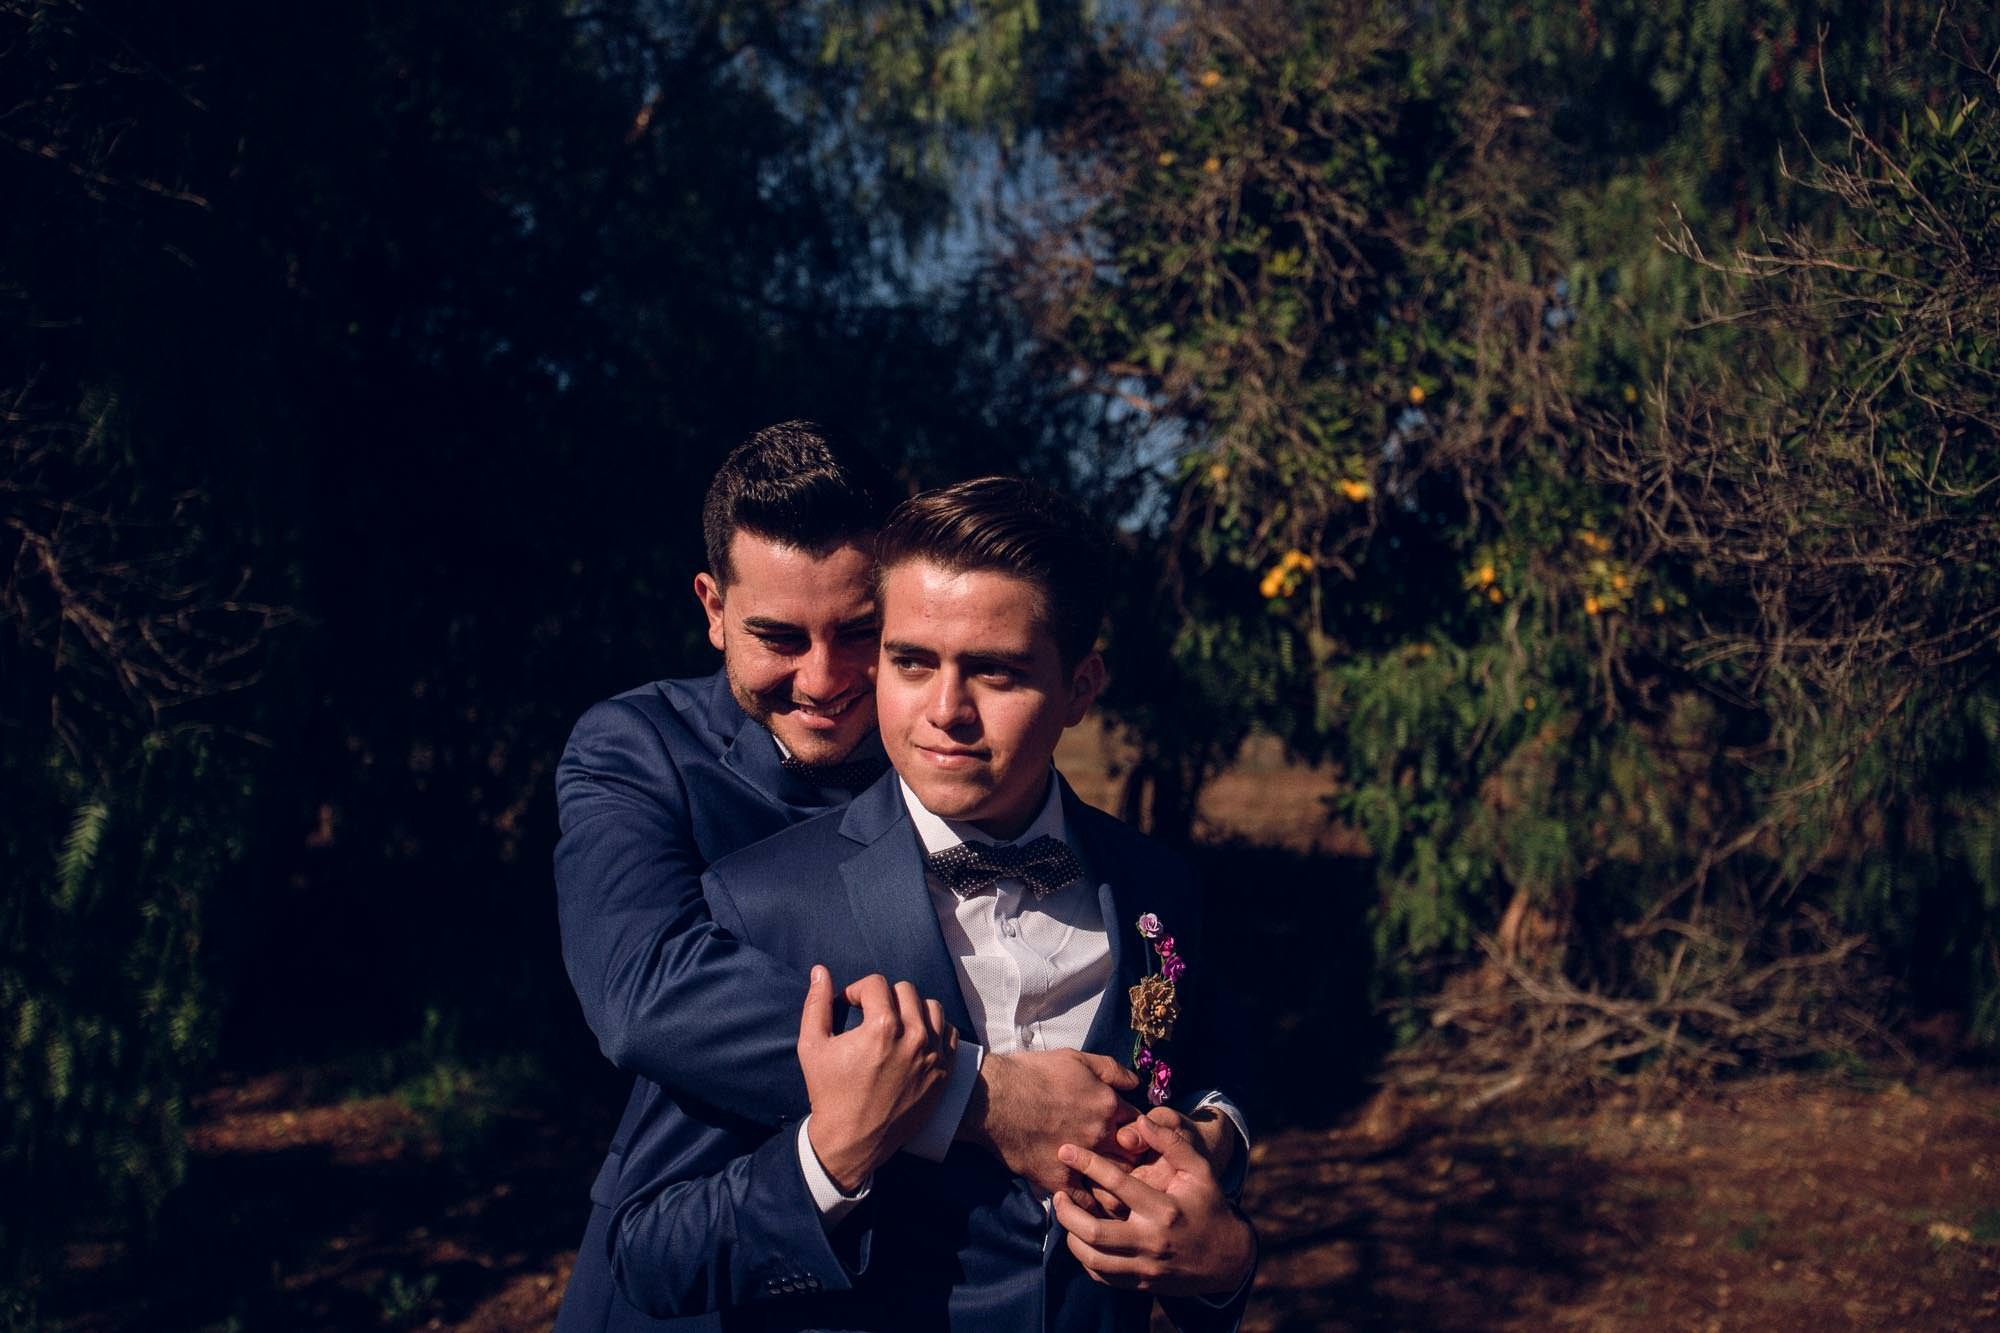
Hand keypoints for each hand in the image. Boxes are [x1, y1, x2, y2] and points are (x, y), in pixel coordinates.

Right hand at [798, 967, 955, 1192]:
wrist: (853, 1141)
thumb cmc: (829, 1093)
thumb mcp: (812, 1046)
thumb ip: (816, 1004)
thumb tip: (820, 971)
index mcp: (882, 1027)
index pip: (876, 983)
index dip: (858, 991)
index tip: (851, 1006)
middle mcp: (913, 1037)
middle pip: (905, 990)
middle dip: (883, 998)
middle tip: (870, 1016)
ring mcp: (933, 1055)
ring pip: (931, 1007)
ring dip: (911, 1009)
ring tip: (895, 1025)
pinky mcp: (944, 1072)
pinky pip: (948, 1032)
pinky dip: (933, 1029)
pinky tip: (913, 1040)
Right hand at [958, 1049, 1139, 1200]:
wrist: (994, 1098)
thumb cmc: (1033, 1073)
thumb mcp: (1076, 1058)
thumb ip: (1111, 1070)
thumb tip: (1135, 1083)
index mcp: (1108, 1104)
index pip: (1141, 1123)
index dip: (1139, 1129)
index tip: (1132, 1134)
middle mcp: (1101, 1134)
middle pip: (1134, 1156)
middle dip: (1134, 1159)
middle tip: (1128, 1162)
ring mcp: (1081, 1159)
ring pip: (1115, 1183)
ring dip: (1118, 1186)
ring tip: (1116, 1189)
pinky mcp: (1059, 1180)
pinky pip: (1086, 1202)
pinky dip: (1093, 1206)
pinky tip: (1094, 1206)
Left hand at [1051, 1112, 1256, 1297]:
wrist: (1227, 1257)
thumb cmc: (1209, 1205)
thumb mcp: (1199, 1169)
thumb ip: (1171, 1143)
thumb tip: (1140, 1121)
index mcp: (1164, 1209)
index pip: (1117, 1183)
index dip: (1087, 1164)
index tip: (1064, 1150)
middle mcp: (1151, 1240)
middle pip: (1095, 1232)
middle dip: (1067, 1212)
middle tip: (1056, 1193)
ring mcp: (1145, 1267)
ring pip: (1093, 1258)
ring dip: (1070, 1235)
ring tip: (1064, 1214)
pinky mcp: (1140, 1284)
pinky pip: (1101, 1276)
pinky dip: (1084, 1257)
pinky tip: (1079, 1238)